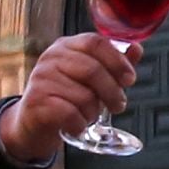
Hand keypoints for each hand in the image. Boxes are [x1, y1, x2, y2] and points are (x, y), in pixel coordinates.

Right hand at [0, 33, 141, 160]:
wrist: (31, 125)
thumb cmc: (65, 98)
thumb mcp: (89, 79)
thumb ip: (113, 63)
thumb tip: (136, 49)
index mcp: (66, 46)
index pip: (95, 42)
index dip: (117, 60)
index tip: (129, 79)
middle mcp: (51, 58)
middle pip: (93, 70)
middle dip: (112, 92)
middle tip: (118, 105)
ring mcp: (41, 79)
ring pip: (84, 96)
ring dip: (93, 113)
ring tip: (88, 116)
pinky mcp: (36, 102)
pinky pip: (71, 114)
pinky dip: (80, 124)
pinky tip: (76, 126)